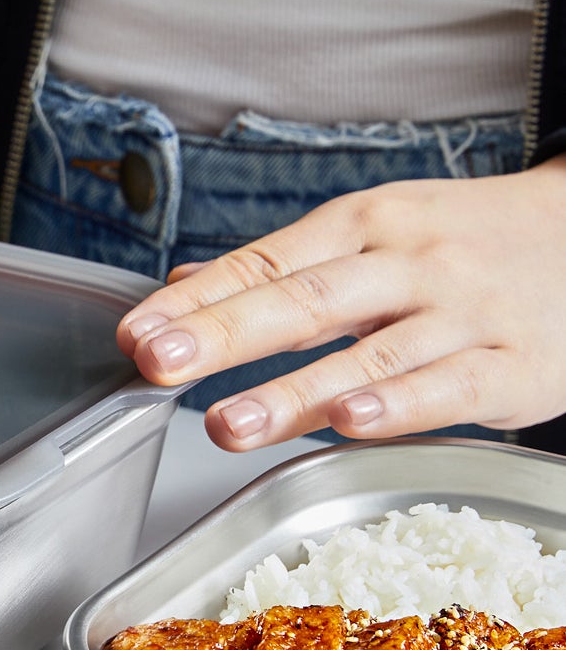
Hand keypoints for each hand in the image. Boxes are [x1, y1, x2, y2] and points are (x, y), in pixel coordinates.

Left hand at [116, 158, 565, 447]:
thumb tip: (183, 286)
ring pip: (369, 352)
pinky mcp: (514, 365)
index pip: (264, 263)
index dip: (194, 301)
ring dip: (292, 389)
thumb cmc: (472, 242)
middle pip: (304, 300)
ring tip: (225, 423)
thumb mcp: (378, 232)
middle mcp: (408, 263)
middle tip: (157, 364)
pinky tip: (351, 423)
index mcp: (364, 225)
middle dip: (221, 334)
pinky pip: (450, 387)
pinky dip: (400, 406)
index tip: (135, 333)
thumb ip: (282, 268)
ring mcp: (462, 313)